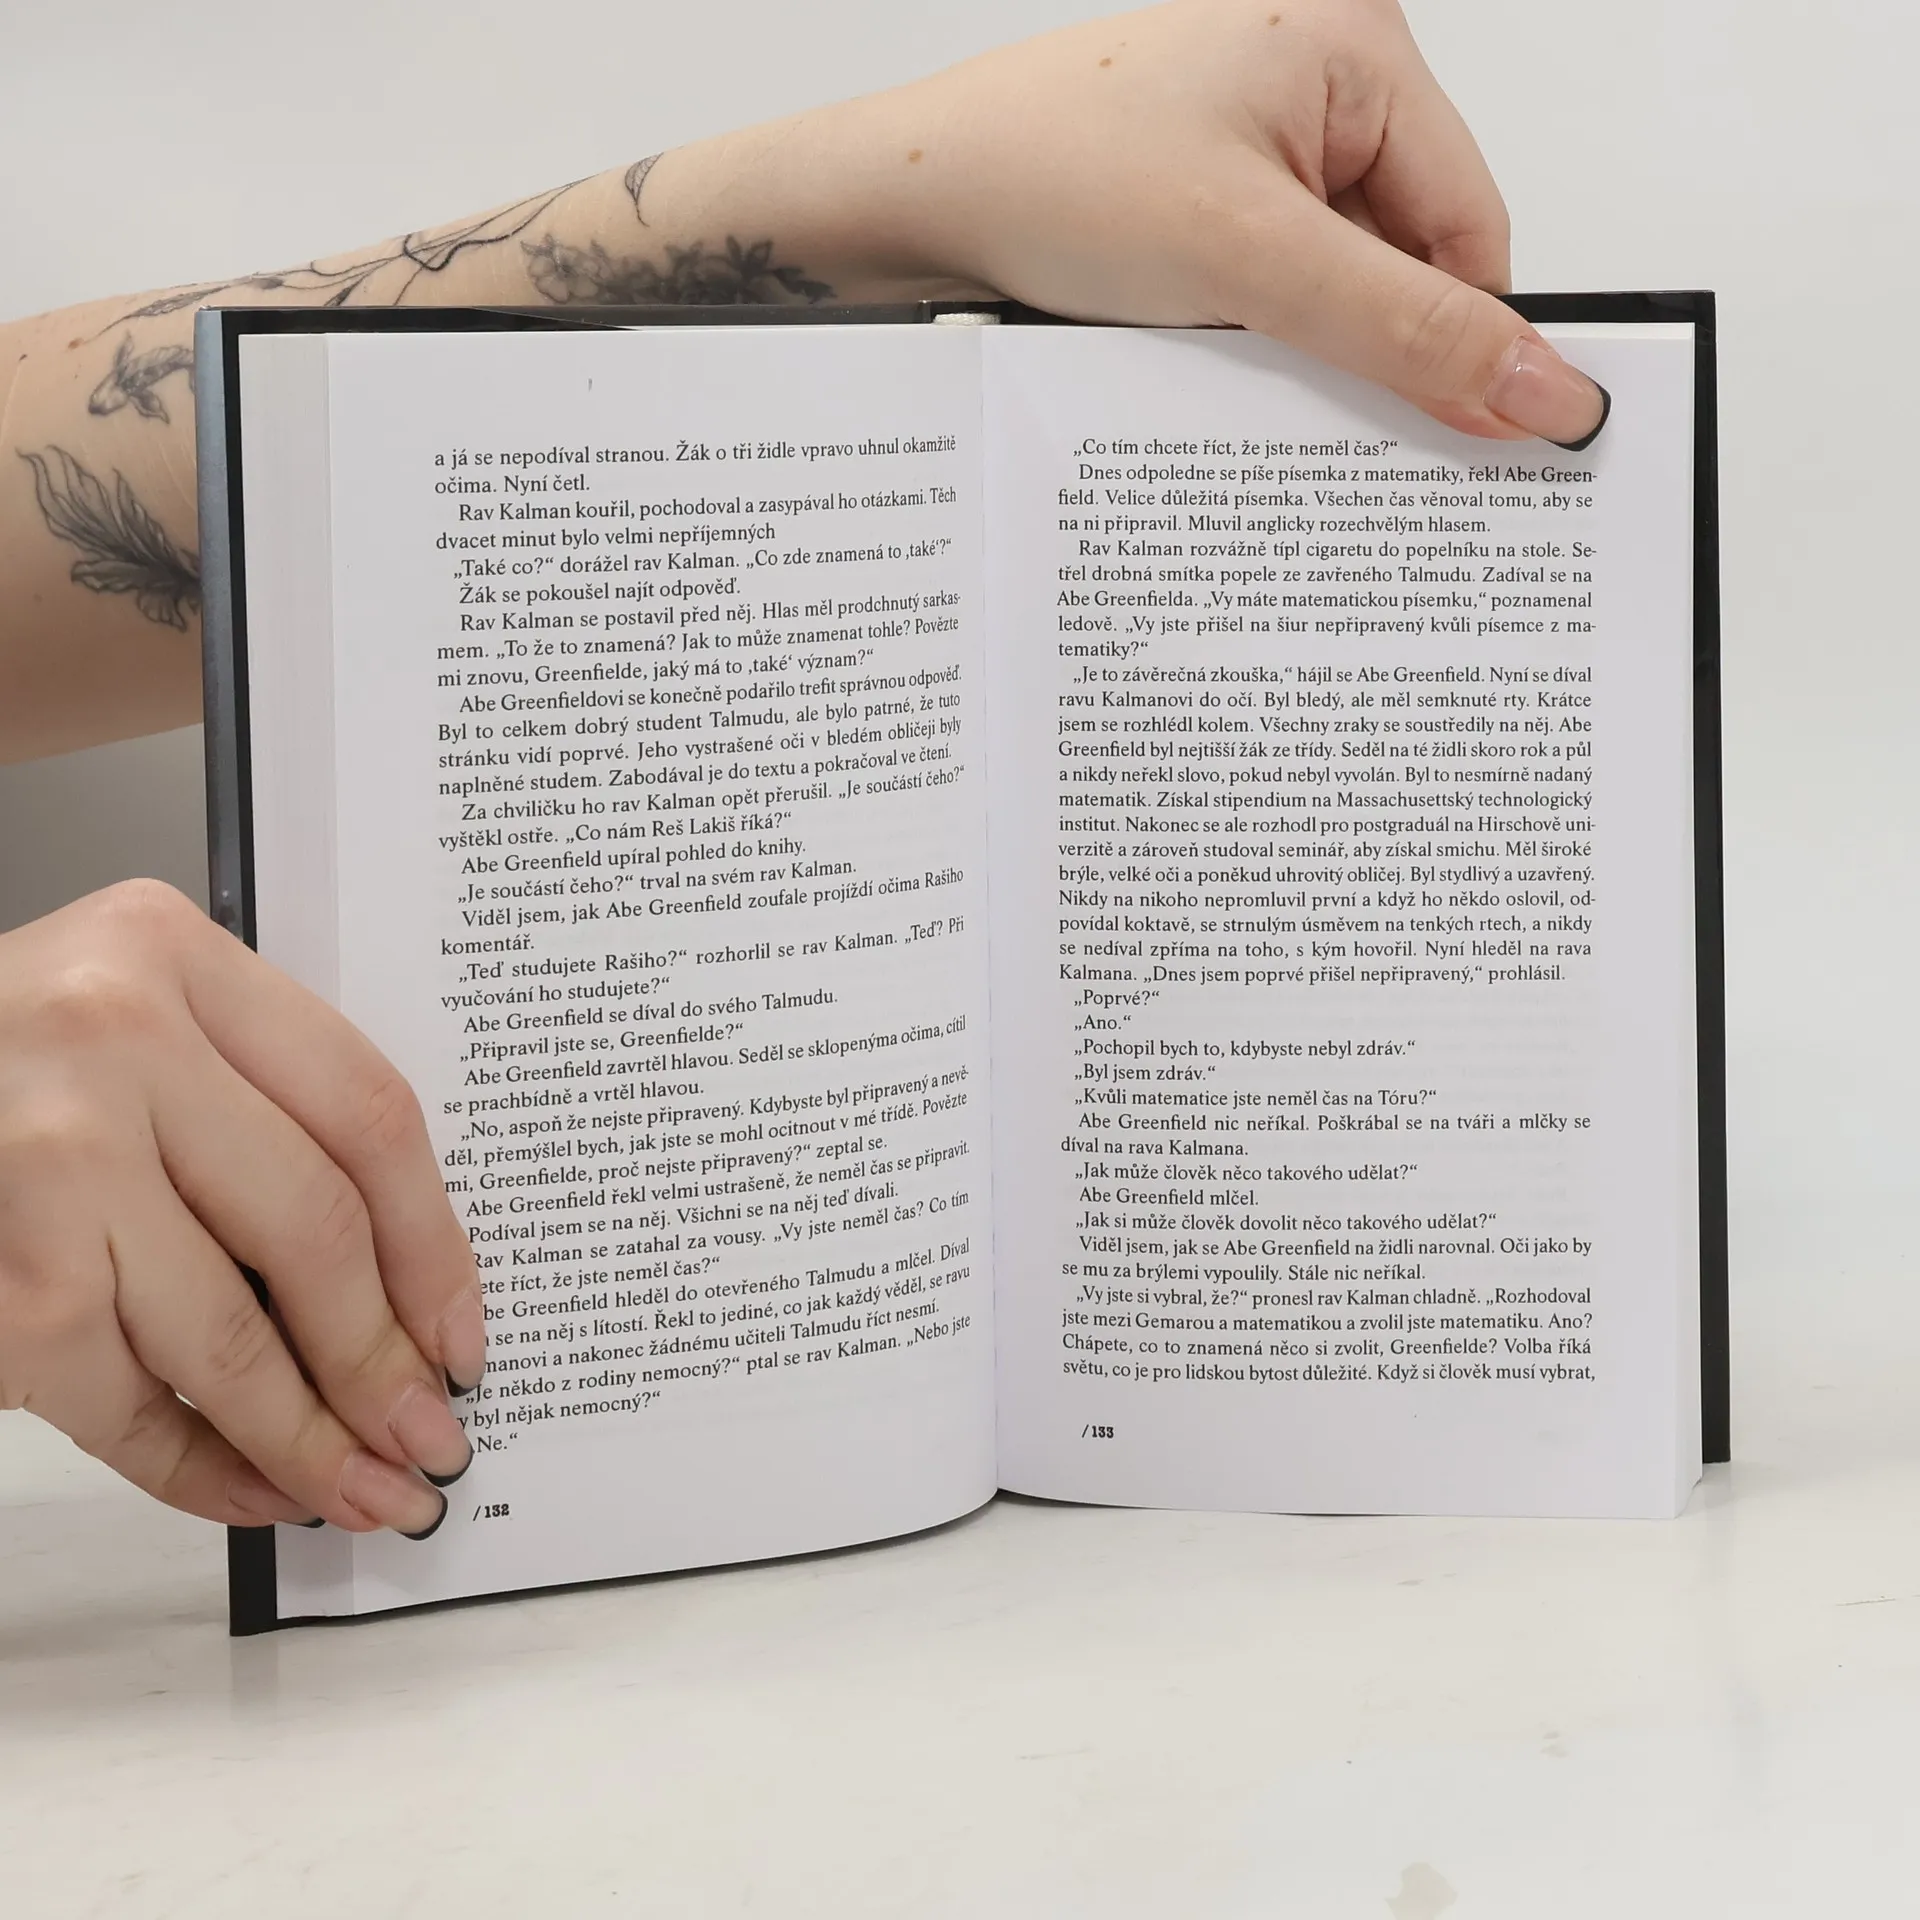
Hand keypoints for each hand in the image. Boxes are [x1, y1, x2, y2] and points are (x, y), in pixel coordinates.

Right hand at [0, 881, 484, 1533]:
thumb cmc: (3, 1067)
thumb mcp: (136, 1031)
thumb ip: (253, 1112)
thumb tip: (395, 1296)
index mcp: (174, 956)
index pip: (365, 1113)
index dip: (436, 1246)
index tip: (462, 1336)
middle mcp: (112, 1039)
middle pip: (312, 1228)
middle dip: (383, 1362)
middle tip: (430, 1439)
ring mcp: (45, 1158)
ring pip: (223, 1335)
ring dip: (305, 1439)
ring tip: (362, 1491)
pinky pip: (118, 1401)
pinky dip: (195, 1467)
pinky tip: (251, 1488)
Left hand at [830, 0, 1605, 444]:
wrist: (905, 205)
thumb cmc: (1050, 181)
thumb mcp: (1252, 264)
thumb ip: (1406, 332)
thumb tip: (1546, 389)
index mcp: (1356, 44)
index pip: (1471, 222)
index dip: (1462, 337)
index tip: (1459, 434)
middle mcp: (1314, 73)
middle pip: (1406, 252)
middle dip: (1369, 339)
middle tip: (1321, 408)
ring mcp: (1252, 130)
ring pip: (1335, 276)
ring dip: (1304, 343)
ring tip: (1231, 356)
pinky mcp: (1203, 184)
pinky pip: (1273, 278)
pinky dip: (1255, 334)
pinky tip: (1208, 355)